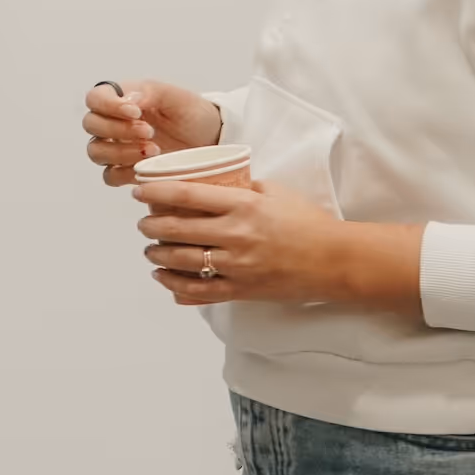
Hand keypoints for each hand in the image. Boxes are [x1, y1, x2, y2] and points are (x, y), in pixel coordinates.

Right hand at [82, 80, 223, 186]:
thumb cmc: (190, 113)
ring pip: (96, 151)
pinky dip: (124, 173)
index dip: (108, 105)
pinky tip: (147, 167)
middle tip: (149, 131)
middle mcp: (113, 123)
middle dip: (118, 129)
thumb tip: (127, 99)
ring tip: (153, 150)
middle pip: (91, 124)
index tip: (135, 112)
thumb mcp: (175, 96)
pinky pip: (110, 175)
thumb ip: (150, 92)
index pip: (95, 98)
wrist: (211, 139)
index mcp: (121, 99)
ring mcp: (117, 148)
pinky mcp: (126, 171)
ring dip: (120, 151)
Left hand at [135, 178, 421, 313]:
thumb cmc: (307, 222)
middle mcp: (236, 235)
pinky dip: (175, 285)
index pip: (186, 196)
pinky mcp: (242, 289)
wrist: (335, 260)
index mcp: (243, 205)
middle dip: (151, 226)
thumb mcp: (274, 191)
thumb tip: (210, 183)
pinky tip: (163, 278)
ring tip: (150, 249)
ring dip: (157, 255)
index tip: (139, 191)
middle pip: (177, 229)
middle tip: (143, 223)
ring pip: (182, 261)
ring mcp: (238, 265)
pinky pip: (200, 291)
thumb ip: (241, 187)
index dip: (155, 193)